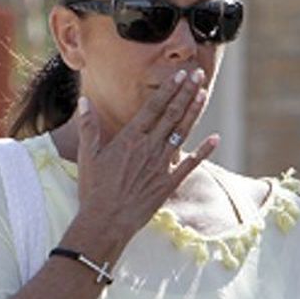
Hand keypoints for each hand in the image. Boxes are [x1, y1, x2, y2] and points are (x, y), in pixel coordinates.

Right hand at [74, 68, 218, 250]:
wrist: (105, 223)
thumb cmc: (93, 190)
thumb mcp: (88, 156)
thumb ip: (89, 127)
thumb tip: (83, 101)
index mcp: (130, 139)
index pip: (154, 107)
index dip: (169, 89)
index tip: (180, 74)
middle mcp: (149, 148)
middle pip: (172, 115)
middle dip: (186, 93)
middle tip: (198, 75)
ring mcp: (161, 166)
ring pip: (182, 133)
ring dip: (194, 112)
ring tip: (204, 94)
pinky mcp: (168, 183)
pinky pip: (190, 164)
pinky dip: (204, 151)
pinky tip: (216, 139)